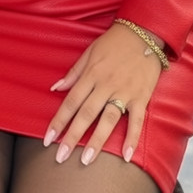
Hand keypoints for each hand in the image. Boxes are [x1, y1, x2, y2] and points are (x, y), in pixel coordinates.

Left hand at [43, 22, 163, 166]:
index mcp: (91, 74)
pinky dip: (132, 138)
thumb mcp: (89, 52)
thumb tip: (55, 88)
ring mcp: (125, 91)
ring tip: (86, 160)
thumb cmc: (114, 42)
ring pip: (108, 119)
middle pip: (86, 114)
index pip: (71, 101)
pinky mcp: (142, 96)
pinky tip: (127, 156)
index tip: (47, 139)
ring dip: (97, 141)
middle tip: (60, 157)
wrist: (144, 32)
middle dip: (71, 137)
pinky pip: (137, 120)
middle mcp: (106, 84)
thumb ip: (73, 72)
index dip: (58, 121)